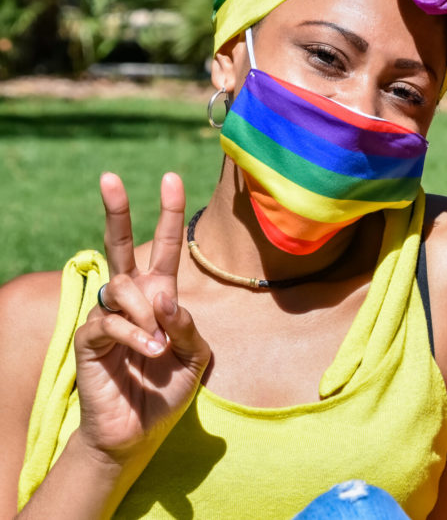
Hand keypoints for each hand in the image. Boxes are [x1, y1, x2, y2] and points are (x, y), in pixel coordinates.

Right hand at [73, 172, 210, 467]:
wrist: (140, 431)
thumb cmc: (168, 390)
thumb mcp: (195, 355)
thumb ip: (188, 324)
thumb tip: (167, 297)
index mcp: (161, 296)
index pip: (164, 248)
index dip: (168, 214)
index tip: (170, 178)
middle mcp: (131, 299)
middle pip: (121, 246)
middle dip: (117, 210)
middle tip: (110, 177)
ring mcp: (106, 316)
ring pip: (123, 287)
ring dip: (147, 313)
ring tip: (159, 347)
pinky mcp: (89, 340)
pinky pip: (109, 322)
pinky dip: (135, 334)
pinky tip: (149, 351)